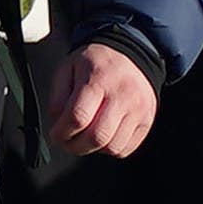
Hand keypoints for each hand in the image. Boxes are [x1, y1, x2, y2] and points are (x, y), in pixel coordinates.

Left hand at [38, 40, 157, 159]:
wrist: (130, 53)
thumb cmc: (94, 62)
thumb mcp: (67, 68)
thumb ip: (58, 97)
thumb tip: (58, 124)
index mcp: (98, 79)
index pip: (78, 117)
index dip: (61, 133)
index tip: (55, 135)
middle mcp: (122, 95)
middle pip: (97, 137)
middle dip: (75, 146)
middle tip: (66, 142)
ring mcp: (138, 109)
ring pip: (112, 147)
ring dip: (92, 150)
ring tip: (83, 140)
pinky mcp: (147, 120)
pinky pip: (126, 148)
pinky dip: (109, 150)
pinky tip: (101, 138)